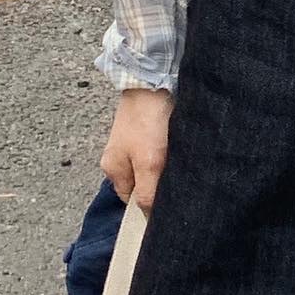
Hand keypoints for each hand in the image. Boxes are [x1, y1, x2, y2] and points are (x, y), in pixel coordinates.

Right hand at [100, 86, 174, 212]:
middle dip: (160, 182)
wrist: (154, 78)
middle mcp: (120, 156)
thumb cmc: (147, 120)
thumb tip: (149, 216)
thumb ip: (148, 191)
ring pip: (153, 164)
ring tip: (180, 160)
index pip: (131, 200)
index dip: (148, 204)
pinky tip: (181, 145)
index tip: (169, 203)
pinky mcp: (148, 127)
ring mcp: (134, 141)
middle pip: (143, 182)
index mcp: (113, 169)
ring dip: (167, 165)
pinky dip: (170, 149)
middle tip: (178, 180)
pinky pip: (160, 147)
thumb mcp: (148, 163)